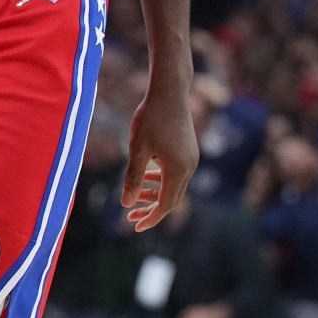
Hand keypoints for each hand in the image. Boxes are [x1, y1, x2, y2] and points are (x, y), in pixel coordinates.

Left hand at [124, 85, 198, 230]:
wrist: (170, 90)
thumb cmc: (151, 118)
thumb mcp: (138, 149)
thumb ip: (133, 178)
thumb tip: (126, 204)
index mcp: (178, 169)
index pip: (165, 204)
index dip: (150, 218)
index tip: (134, 226)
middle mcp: (189, 166)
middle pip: (172, 198)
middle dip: (151, 209)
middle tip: (130, 217)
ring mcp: (191, 158)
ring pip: (174, 185)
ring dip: (155, 193)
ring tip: (135, 196)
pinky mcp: (188, 149)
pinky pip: (176, 173)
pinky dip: (161, 179)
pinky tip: (146, 175)